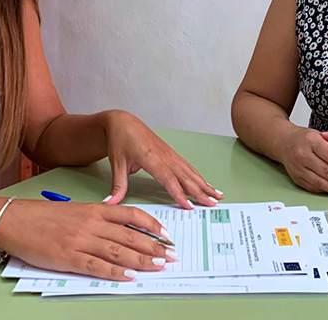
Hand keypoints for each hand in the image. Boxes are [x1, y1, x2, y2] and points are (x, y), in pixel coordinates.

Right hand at [0, 199, 177, 280]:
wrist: (14, 220)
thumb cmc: (43, 217)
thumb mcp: (75, 211)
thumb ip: (97, 219)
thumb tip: (120, 232)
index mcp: (94, 209)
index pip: (132, 215)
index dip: (152, 225)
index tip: (167, 234)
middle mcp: (91, 223)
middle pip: (130, 235)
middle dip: (154, 247)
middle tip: (171, 255)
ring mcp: (80, 241)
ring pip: (119, 251)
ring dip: (142, 260)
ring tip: (158, 266)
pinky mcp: (68, 258)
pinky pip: (97, 266)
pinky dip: (115, 272)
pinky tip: (129, 276)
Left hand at [100, 110, 222, 208]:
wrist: (124, 122)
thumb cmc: (120, 140)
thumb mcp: (116, 163)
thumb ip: (117, 186)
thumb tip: (110, 205)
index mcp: (151, 158)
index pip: (168, 179)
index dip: (179, 193)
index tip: (189, 205)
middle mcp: (164, 156)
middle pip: (185, 177)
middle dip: (200, 191)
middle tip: (212, 204)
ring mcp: (170, 154)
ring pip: (190, 172)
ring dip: (204, 184)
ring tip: (217, 196)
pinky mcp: (171, 154)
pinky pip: (188, 167)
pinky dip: (199, 176)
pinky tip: (207, 184)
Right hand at [277, 127, 327, 196]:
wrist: (284, 142)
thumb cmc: (305, 138)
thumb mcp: (320, 134)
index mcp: (311, 141)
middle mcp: (302, 154)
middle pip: (326, 171)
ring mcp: (298, 168)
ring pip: (320, 182)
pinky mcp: (296, 178)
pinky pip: (314, 187)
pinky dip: (327, 190)